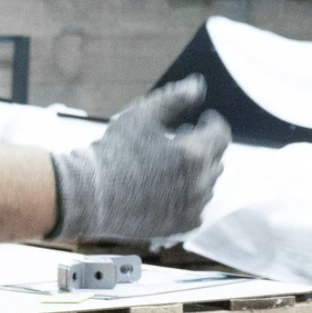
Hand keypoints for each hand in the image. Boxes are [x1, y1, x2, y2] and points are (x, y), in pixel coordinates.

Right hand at [48, 76, 230, 243]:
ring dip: (197, 170)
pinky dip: (189, 196)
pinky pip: (198, 208)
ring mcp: (191, 208)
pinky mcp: (181, 226)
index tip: (201, 119)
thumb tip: (198, 86)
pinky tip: (168, 187)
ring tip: (170, 162)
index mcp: (193, 154)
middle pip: (216, 159)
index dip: (212, 123)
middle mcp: (198, 184)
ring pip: (208, 184)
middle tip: (180, 138)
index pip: (221, 135)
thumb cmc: (113, 152)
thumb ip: (174, 98)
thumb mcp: (141, 115)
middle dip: (204, 145)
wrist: (89, 195)